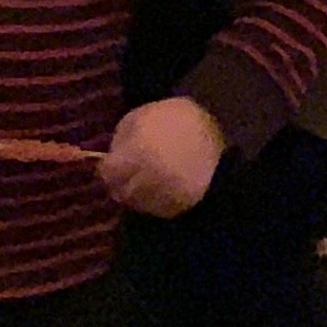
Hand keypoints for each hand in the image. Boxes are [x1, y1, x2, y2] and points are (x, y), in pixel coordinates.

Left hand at [97, 96, 225, 220]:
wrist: (220, 131)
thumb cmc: (174, 118)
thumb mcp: (142, 116)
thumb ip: (121, 138)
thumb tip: (109, 157)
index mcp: (137, 152)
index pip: (108, 174)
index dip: (106, 169)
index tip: (109, 166)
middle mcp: (149, 177)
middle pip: (121, 192)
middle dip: (119, 184)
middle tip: (124, 177)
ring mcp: (167, 192)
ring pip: (138, 204)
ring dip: (136, 194)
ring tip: (142, 181)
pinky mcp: (183, 203)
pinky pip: (158, 209)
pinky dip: (154, 201)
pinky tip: (159, 187)